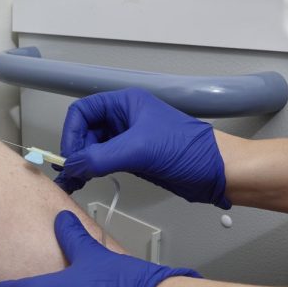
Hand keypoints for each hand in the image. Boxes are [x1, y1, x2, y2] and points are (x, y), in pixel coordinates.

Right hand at [55, 88, 230, 208]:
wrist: (219, 172)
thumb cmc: (189, 150)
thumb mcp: (140, 149)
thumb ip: (101, 157)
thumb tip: (71, 166)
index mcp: (125, 104)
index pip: (83, 111)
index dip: (71, 133)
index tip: (69, 157)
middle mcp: (124, 118)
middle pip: (85, 130)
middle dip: (75, 151)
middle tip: (69, 174)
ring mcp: (128, 139)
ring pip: (92, 148)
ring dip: (81, 164)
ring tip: (72, 182)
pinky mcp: (133, 158)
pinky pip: (104, 162)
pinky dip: (92, 171)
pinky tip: (85, 182)